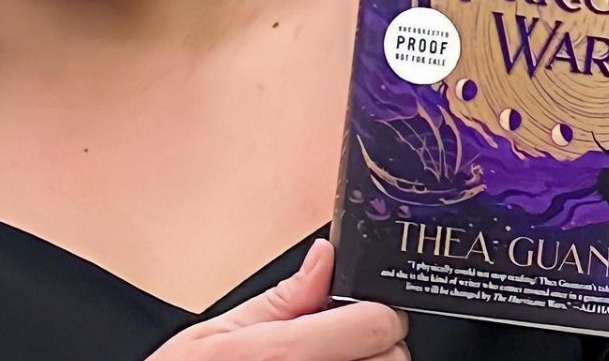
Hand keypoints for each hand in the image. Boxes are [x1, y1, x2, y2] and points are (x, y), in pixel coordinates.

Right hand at [149, 239, 408, 360]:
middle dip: (375, 345)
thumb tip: (323, 258)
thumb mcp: (215, 333)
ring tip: (331, 360)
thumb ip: (281, 298)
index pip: (377, 325)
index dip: (376, 312)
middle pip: (392, 358)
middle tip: (340, 342)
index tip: (362, 312)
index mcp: (280, 354)